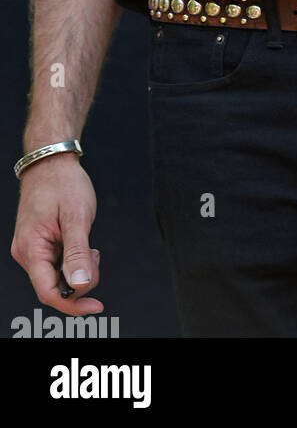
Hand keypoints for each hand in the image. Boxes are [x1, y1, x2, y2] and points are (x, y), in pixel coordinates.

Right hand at [10, 154, 103, 313]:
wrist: (52, 162)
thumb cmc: (63, 184)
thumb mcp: (76, 217)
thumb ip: (78, 252)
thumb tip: (80, 285)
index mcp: (31, 249)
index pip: (48, 292)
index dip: (73, 304)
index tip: (96, 307)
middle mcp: (27, 253)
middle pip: (56, 286)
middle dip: (81, 279)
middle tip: (95, 254)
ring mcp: (32, 249)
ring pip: (58, 276)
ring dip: (79, 268)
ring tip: (89, 244)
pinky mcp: (40, 244)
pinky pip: (58, 263)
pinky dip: (74, 260)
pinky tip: (83, 244)